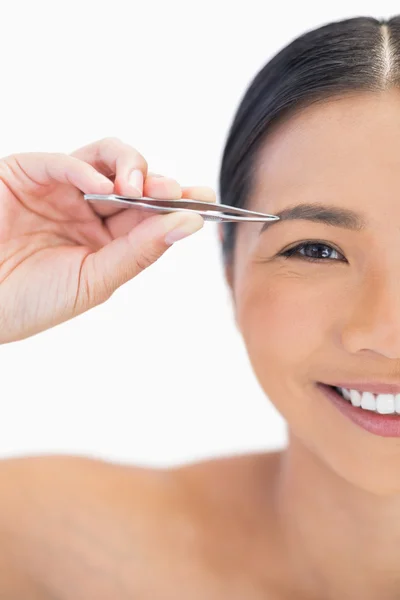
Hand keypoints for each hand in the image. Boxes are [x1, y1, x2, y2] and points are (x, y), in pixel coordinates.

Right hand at [0, 137, 214, 342]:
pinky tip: (105, 188)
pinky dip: (88, 171)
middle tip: (181, 192)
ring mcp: (61, 190)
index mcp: (106, 240)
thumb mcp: (94, 280)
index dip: (178, 205)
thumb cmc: (32, 301)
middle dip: (162, 184)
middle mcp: (88, 211)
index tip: (208, 202)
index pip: (150, 215)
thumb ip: (139, 252)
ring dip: (132, 168)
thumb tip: (188, 225)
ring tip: (141, 189)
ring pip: (107, 160)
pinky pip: (65, 162)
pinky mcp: (30, 173)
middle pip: (137, 183)